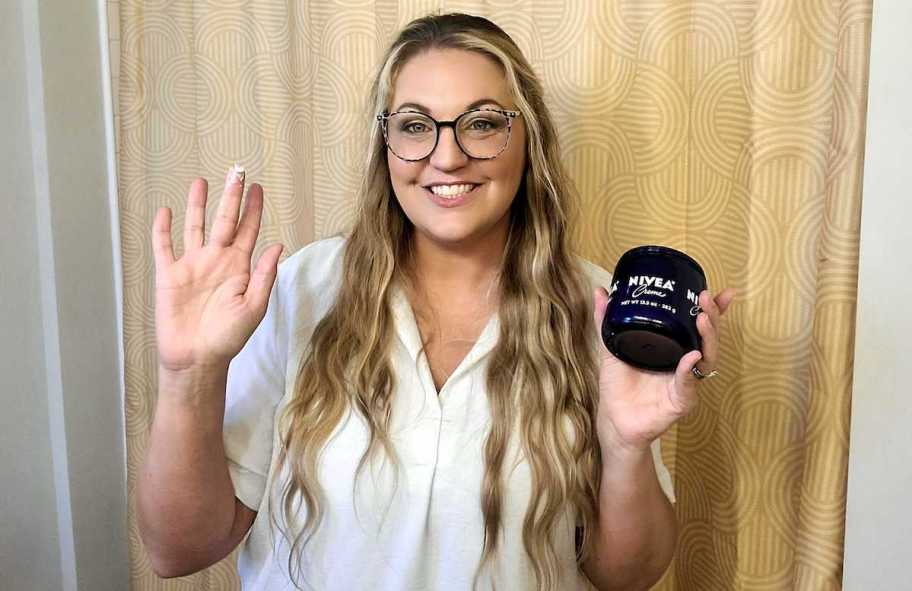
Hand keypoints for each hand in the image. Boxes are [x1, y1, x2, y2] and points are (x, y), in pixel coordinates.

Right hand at [152, 166, 283, 371]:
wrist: (196, 358)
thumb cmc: (228, 338)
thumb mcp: (253, 307)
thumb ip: (265, 275)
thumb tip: (277, 244)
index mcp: (239, 268)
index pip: (249, 231)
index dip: (254, 209)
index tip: (259, 188)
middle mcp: (216, 261)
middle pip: (223, 221)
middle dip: (230, 197)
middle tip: (236, 171)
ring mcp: (191, 266)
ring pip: (194, 227)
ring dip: (197, 205)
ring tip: (201, 180)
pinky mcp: (168, 276)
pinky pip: (164, 247)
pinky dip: (163, 230)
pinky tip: (166, 211)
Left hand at [593, 287, 736, 454]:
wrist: (614, 419)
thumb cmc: (618, 386)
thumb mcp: (611, 347)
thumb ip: (607, 321)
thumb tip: (601, 292)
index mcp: (674, 349)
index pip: (699, 327)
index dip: (713, 311)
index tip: (722, 293)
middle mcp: (685, 364)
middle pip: (708, 339)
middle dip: (712, 317)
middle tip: (705, 299)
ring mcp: (686, 382)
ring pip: (706, 358)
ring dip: (708, 338)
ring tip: (702, 320)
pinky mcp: (681, 401)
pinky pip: (689, 384)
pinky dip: (690, 370)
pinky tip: (691, 357)